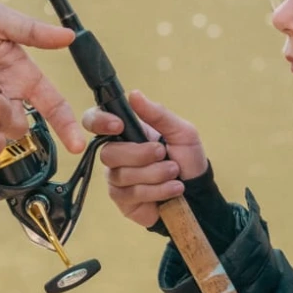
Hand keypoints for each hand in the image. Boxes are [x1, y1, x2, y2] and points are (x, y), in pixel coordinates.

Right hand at [82, 90, 206, 227]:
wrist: (198, 191)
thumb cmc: (186, 156)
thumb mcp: (180, 130)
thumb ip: (157, 113)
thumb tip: (133, 94)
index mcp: (125, 131)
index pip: (95, 120)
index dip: (99, 121)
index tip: (118, 125)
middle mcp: (116, 152)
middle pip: (108, 153)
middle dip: (140, 154)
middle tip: (163, 153)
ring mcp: (116, 177)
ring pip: (121, 175)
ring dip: (154, 174)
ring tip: (174, 172)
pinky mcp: (122, 199)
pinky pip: (130, 194)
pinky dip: (156, 190)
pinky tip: (173, 188)